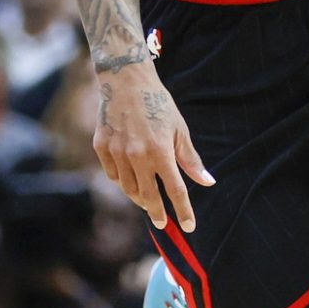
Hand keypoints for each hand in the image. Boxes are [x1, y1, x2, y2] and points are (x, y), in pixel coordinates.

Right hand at [93, 61, 214, 232]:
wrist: (125, 80)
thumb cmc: (158, 104)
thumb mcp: (180, 130)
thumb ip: (190, 159)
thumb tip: (207, 182)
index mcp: (161, 151)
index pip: (175, 190)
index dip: (183, 211)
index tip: (189, 226)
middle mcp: (137, 156)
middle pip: (149, 196)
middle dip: (158, 213)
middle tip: (163, 223)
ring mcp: (117, 152)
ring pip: (128, 188)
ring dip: (140, 198)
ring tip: (148, 201)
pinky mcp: (101, 147)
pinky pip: (113, 174)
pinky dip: (123, 181)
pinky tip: (131, 181)